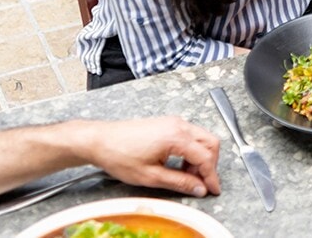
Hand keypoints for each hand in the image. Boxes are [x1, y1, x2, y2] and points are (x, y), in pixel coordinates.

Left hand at [79, 117, 221, 198]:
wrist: (99, 140)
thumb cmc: (119, 154)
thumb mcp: (150, 176)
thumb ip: (179, 182)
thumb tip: (198, 188)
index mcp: (176, 137)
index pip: (206, 157)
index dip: (212, 176)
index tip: (213, 189)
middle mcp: (178, 125)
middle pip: (210, 143)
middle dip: (210, 164)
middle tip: (202, 182)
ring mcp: (173, 122)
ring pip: (202, 138)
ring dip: (200, 157)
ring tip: (187, 175)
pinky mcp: (167, 123)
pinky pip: (190, 135)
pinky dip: (191, 150)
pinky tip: (179, 164)